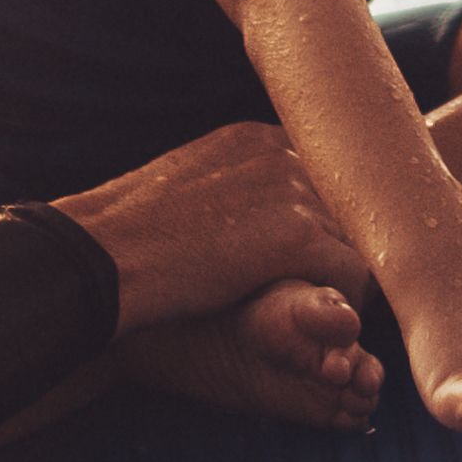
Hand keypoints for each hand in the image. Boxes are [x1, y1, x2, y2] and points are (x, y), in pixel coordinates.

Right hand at [53, 125, 354, 332]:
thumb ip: (232, 190)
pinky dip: (345, 302)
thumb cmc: (129, 238)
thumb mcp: (187, 190)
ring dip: (347, 278)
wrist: (102, 256)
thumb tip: (256, 218)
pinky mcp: (294, 236)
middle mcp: (280, 153)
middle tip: (334, 289)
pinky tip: (320, 322)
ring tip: (324, 309)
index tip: (319, 256)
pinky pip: (353, 274)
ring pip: (359, 240)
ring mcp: (291, 190)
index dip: (328, 221)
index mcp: (254, 139)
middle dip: (345, 247)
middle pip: (350, 205)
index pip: (327, 175)